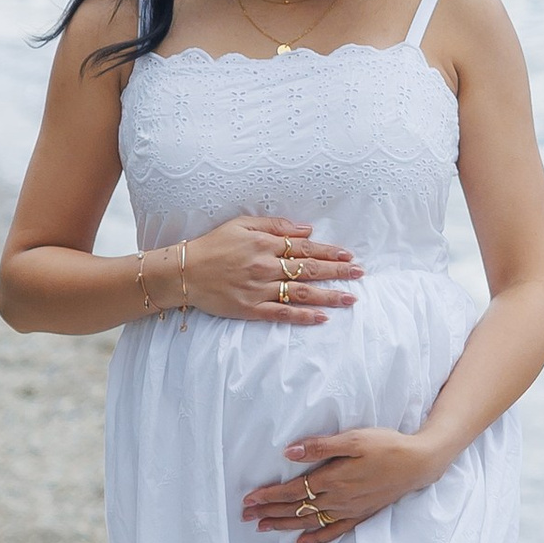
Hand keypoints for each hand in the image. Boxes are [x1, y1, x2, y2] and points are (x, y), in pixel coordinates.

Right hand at [189, 213, 361, 324]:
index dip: (330, 251)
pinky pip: (282, 314)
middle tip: (360, 274)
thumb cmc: (213, 245)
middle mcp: (266, 267)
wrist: (184, 272)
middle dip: (337, 272)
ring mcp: (259, 290)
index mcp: (265, 244)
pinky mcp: (250, 309)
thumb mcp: (243, 224)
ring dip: (328, 296)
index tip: (349, 255)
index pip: (305, 248)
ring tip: (350, 298)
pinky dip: (303, 317)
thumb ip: (276, 226)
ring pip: (301, 293)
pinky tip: (322, 318)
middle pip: (309, 270)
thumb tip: (307, 230)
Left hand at [242, 426, 438, 542]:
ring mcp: (349, 509)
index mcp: (333, 479)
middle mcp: (338, 498)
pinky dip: (316, 538)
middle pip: (297, 508)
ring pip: (310, 521)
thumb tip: (289, 453)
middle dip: (269, 511)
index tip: (249, 500)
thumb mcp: (354, 439)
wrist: (419, 463)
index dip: (269, 495)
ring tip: (263, 528)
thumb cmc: (387, 445)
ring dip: (285, 525)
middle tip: (246, 517)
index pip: (293, 490)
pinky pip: (333, 531)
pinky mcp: (360, 514)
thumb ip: (321, 447)